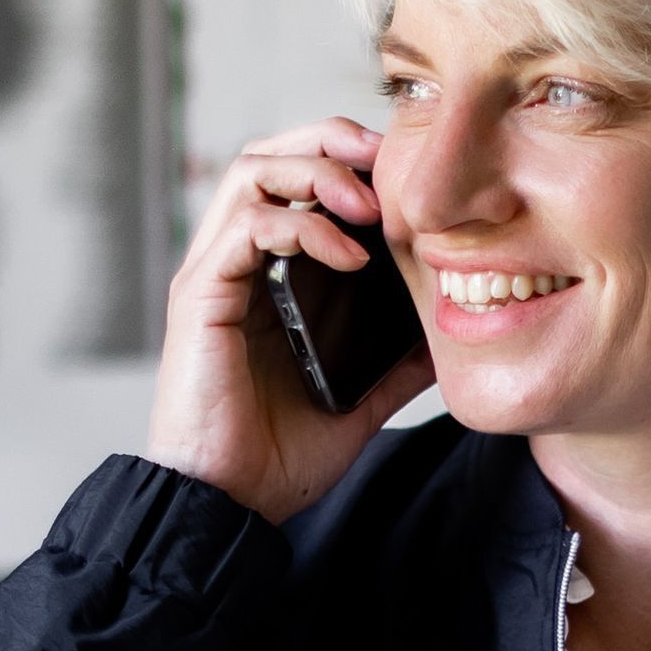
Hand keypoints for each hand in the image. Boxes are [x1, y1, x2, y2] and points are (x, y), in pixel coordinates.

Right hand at [145, 118, 434, 522]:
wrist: (227, 509)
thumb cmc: (274, 460)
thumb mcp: (356, 403)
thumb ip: (394, 367)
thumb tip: (449, 341)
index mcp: (264, 277)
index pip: (293, 180)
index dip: (344, 159)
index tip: (402, 174)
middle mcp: (232, 264)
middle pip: (268, 155)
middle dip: (330, 141)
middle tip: (387, 160)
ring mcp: (212, 276)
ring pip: (251, 172)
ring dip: (316, 172)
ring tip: (370, 205)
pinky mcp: (201, 297)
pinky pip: (246, 227)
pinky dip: (301, 225)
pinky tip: (350, 255)